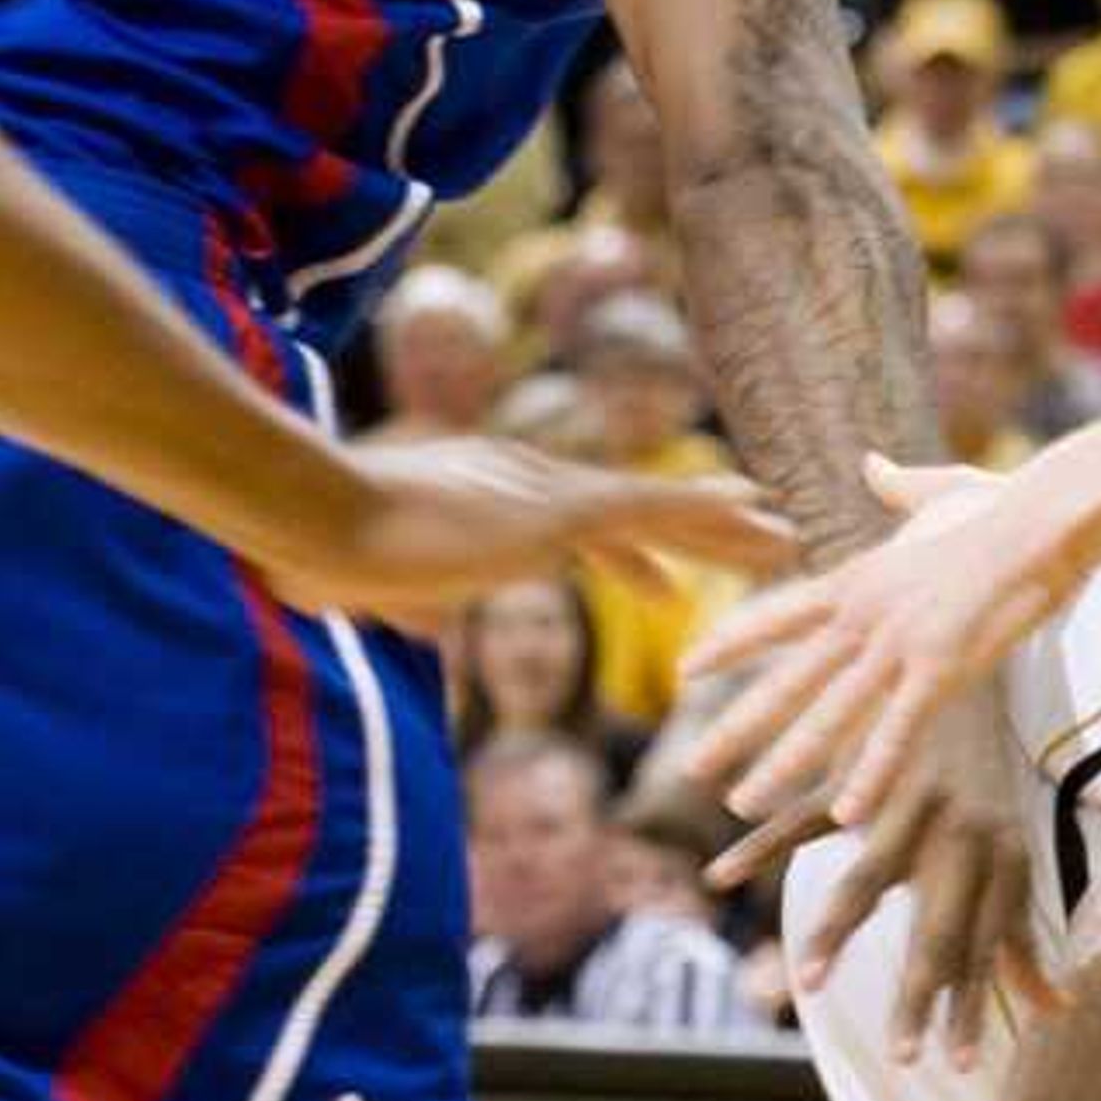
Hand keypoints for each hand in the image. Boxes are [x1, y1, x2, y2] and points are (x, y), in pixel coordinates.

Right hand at [274, 438, 792, 627]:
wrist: (312, 515)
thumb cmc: (323, 553)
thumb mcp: (376, 588)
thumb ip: (407, 603)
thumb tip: (420, 623)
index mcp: (490, 493)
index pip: (580, 526)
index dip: (632, 553)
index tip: (666, 577)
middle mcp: (528, 478)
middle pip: (633, 510)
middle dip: (698, 528)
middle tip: (758, 538)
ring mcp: (546, 489)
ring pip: (660, 507)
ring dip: (727, 527)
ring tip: (788, 541)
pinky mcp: (559, 509)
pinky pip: (656, 509)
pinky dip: (712, 517)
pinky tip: (759, 521)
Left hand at [687, 449, 1081, 830]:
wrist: (1044, 519)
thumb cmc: (1004, 505)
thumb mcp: (939, 489)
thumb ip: (899, 485)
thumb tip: (872, 462)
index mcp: (858, 577)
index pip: (775, 615)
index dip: (728, 645)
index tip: (686, 670)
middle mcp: (863, 613)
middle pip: (786, 679)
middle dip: (735, 729)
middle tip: (691, 769)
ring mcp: (898, 641)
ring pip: (827, 714)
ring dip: (782, 764)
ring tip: (741, 806)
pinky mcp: (941, 665)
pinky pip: (898, 731)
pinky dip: (871, 773)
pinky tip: (845, 813)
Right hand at [713, 676, 1033, 1060]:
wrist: (967, 669)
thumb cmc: (989, 786)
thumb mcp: (1012, 860)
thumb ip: (1022, 940)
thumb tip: (1059, 1011)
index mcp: (1002, 860)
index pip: (986, 948)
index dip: (974, 1005)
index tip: (960, 1065)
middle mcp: (961, 835)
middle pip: (939, 926)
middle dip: (921, 992)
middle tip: (904, 1057)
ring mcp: (907, 802)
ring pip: (868, 877)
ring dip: (839, 933)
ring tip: (809, 984)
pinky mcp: (859, 770)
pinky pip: (803, 816)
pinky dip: (758, 848)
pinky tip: (719, 880)